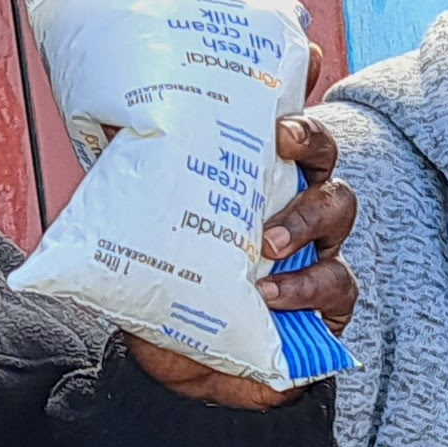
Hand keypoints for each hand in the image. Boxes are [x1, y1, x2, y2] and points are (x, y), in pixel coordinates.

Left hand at [126, 120, 355, 406]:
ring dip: (305, 218)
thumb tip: (109, 126)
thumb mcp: (143, 235)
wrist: (183, 370)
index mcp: (255, 181)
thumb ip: (138, 185)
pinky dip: (306, 287)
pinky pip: (337, 283)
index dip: (300, 97)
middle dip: (311, 143)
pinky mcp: (327, 302)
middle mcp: (293, 205)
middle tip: (283, 144)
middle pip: (324, 158)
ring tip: (266, 242)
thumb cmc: (171, 291)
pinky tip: (271, 296)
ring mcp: (316, 251)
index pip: (282, 129)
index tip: (294, 76)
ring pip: (338, 209)